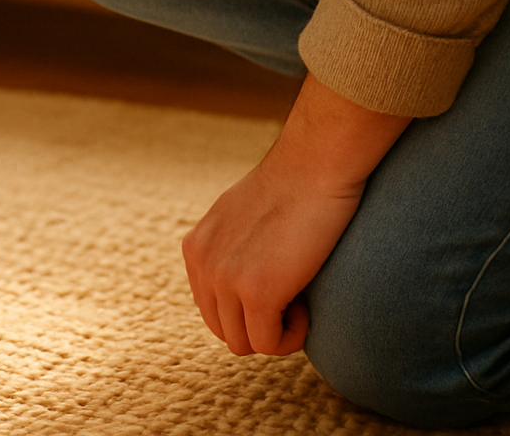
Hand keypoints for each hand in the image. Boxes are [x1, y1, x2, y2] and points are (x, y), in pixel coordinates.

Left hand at [181, 73, 411, 356]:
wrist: (313, 166)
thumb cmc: (292, 186)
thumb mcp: (241, 216)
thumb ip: (231, 246)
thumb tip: (244, 275)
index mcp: (195, 248)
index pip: (210, 307)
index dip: (246, 310)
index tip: (277, 288)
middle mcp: (202, 264)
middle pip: (223, 330)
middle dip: (258, 326)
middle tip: (291, 300)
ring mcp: (225, 279)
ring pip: (243, 342)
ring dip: (275, 333)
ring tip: (299, 302)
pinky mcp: (257, 291)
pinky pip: (269, 344)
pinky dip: (291, 336)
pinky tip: (306, 307)